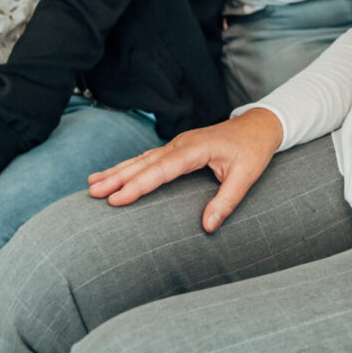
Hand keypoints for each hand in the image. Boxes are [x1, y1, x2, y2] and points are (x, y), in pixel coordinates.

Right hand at [87, 108, 282, 229]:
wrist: (260, 125)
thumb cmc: (253, 150)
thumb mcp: (246, 176)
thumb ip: (226, 201)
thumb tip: (208, 227)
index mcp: (196, 149)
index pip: (161, 170)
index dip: (138, 185)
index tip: (116, 199)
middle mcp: (181, 144)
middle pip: (144, 163)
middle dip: (117, 178)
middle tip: (92, 193)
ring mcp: (178, 144)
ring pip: (142, 159)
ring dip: (117, 171)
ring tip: (91, 184)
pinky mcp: (177, 148)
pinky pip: (148, 158)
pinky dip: (128, 166)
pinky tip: (113, 173)